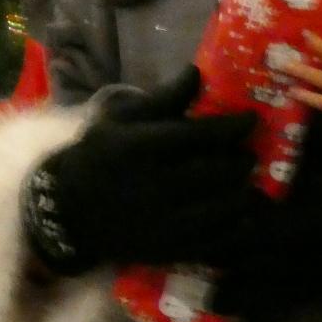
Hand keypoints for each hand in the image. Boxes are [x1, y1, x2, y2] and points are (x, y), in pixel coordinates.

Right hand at [22, 66, 255, 272]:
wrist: (70, 211)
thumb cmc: (99, 156)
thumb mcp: (121, 119)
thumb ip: (163, 99)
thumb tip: (197, 72)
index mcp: (141, 148)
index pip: (200, 135)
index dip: (233, 126)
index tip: (251, 119)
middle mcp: (155, 186)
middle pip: (217, 171)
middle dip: (241, 160)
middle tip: (248, 154)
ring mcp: (163, 222)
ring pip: (222, 207)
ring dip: (242, 192)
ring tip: (246, 182)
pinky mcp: (168, 249)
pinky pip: (215, 240)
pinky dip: (236, 227)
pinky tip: (243, 215)